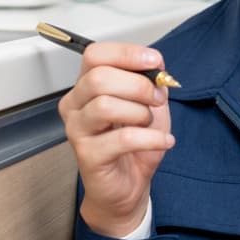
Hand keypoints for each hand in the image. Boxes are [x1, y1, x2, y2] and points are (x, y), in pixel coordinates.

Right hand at [57, 41, 174, 237]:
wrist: (128, 186)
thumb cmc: (134, 143)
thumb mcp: (148, 104)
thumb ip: (150, 80)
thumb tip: (156, 64)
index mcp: (87, 85)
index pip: (95, 55)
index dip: (127, 53)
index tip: (154, 61)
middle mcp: (76, 104)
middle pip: (99, 78)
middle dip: (138, 86)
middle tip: (156, 99)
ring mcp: (77, 130)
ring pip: (106, 105)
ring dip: (140, 113)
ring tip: (151, 123)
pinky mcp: (88, 155)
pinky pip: (122, 138)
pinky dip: (150, 138)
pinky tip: (163, 141)